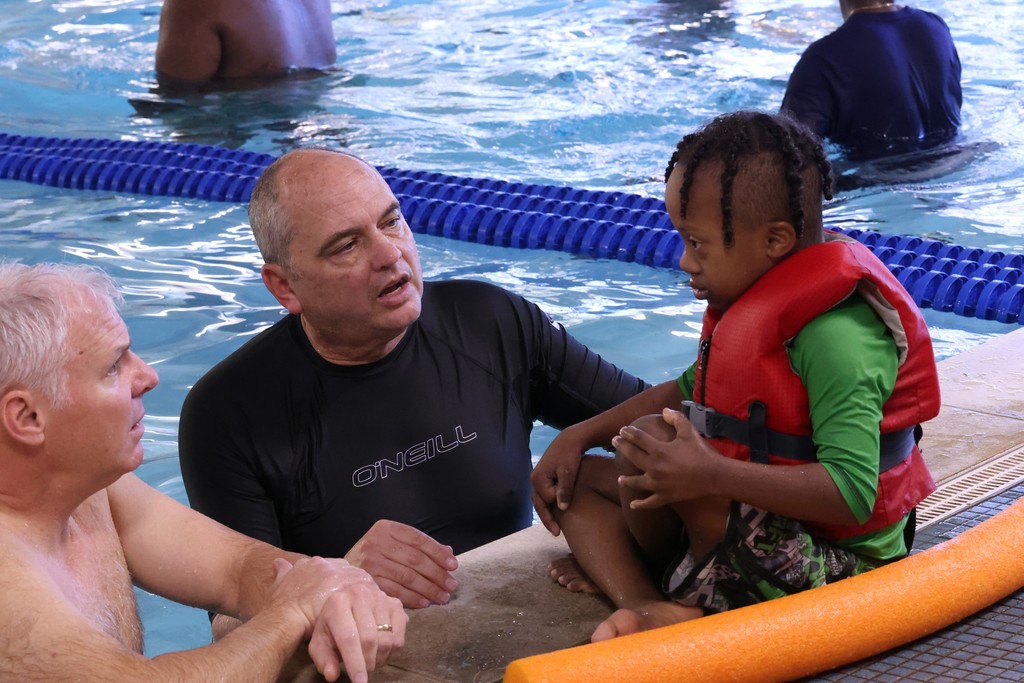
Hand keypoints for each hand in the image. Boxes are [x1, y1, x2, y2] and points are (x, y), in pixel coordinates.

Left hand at [270, 557, 405, 682]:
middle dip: (368, 663)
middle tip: (364, 671)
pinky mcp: (396, 603)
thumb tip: (332, 675)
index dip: (355, 663)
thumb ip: (324, 660)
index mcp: (337, 603)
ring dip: (381, 657)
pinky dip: (393, 649)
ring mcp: (380, 597)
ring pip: (388, 639)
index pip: (348, 638)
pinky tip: (382, 649)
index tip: (360, 682)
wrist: (346, 605)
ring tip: (371, 659)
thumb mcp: (320, 643)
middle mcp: (360, 594)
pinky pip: (400, 634)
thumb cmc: (332, 627)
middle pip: (370, 639)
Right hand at [345, 520, 458, 608]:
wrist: (341, 572)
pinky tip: (425, 602)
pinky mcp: (368, 581)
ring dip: (428, 588)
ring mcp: (371, 562)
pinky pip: (395, 591)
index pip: (418, 540)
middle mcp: (377, 543)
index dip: (438, 553)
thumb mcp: (394, 542)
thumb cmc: (375, 555)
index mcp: (387, 528)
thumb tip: (449, 552)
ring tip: (442, 597)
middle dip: (437, 574)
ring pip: (407, 576)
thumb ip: (419, 546)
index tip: (453, 565)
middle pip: (415, 559)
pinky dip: (412, 598)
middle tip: (451, 585)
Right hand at [531, 429, 586, 534]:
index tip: (570, 500)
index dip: (559, 502)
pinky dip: (549, 505)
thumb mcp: (568, 472)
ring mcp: (537, 479)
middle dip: (548, 519)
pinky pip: (544, 496)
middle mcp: (534, 480)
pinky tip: (557, 511)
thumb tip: (562, 508)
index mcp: (538, 479)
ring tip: (556, 528)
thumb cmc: (570, 455)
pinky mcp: (543, 478)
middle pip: (539, 504)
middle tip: (557, 534)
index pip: (547, 500)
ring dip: (548, 513)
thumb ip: (565, 490)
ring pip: (541, 501)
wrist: (570, 440)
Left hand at [614, 408, 717, 507]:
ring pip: (636, 482)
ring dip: (626, 479)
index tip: (623, 430)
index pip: (638, 439)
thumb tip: (664, 410)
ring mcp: (658, 484)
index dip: (628, 433)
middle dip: (622, 447)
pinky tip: (633, 504)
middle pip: (632, 456)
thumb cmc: (700, 452)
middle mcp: (654, 467)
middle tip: (614, 442)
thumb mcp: (688, 431)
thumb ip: (676, 419)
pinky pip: (650, 502)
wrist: (714, 476)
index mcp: (659, 450)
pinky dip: (640, 504)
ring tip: (620, 477)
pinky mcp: (664, 496)